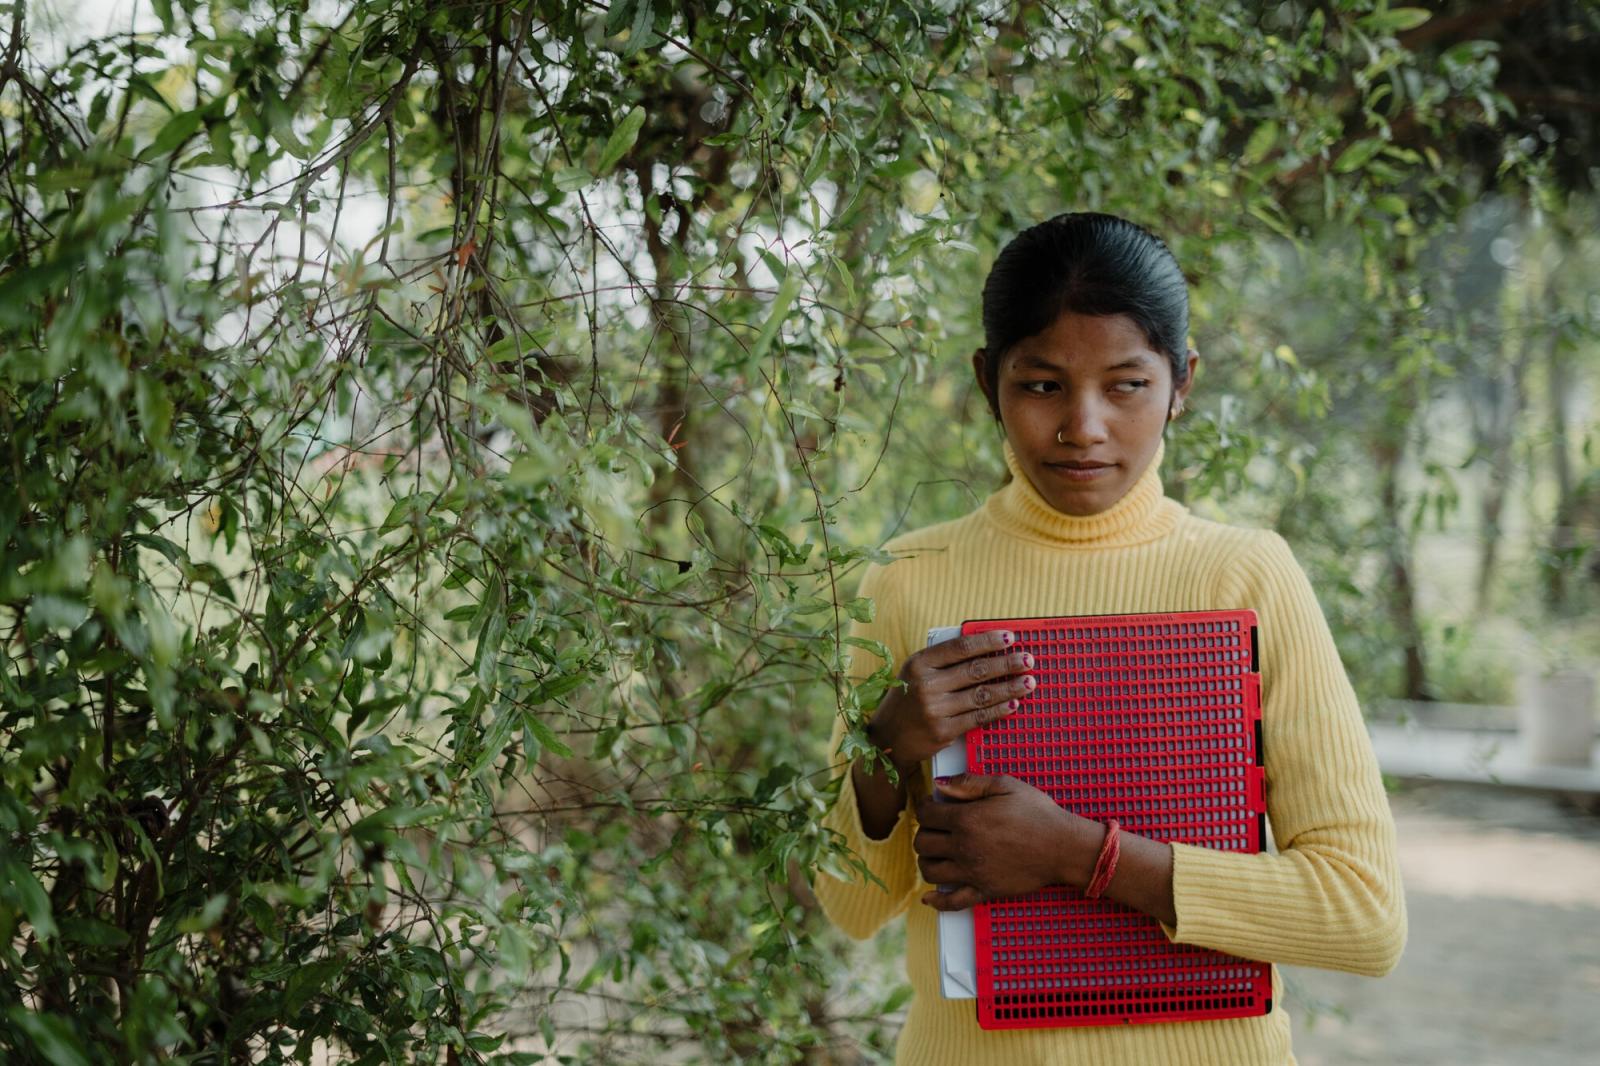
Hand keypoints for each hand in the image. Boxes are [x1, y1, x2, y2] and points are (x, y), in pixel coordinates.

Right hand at [867, 629, 1035, 772]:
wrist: (888, 738)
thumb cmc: (907, 700)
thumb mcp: (915, 673)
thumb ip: (943, 661)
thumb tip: (985, 649)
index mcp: (919, 663)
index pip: (960, 647)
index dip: (988, 641)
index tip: (1009, 637)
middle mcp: (926, 684)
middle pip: (975, 670)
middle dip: (1006, 664)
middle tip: (1027, 660)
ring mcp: (935, 709)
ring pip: (982, 694)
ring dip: (1010, 688)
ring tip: (1029, 681)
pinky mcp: (943, 731)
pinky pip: (978, 717)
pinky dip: (999, 710)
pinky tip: (1014, 704)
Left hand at [912, 773, 1099, 910]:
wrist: (1064, 847)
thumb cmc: (1038, 813)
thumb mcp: (1005, 785)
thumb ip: (969, 783)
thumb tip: (939, 785)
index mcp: (967, 819)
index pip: (926, 815)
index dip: (924, 807)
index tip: (930, 806)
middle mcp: (964, 847)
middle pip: (923, 843)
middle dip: (924, 832)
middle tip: (935, 828)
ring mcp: (973, 872)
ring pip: (930, 871)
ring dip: (927, 861)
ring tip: (936, 853)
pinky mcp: (984, 891)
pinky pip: (953, 902)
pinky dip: (937, 901)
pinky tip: (929, 897)